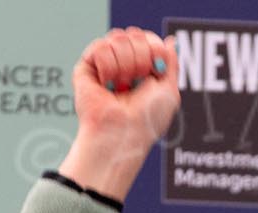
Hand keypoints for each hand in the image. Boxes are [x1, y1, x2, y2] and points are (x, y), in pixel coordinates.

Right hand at [58, 27, 179, 200]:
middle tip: (136, 83)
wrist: (123, 133)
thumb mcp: (169, 91)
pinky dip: (108, 68)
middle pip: (134, 34)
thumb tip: (170, 41)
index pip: (148, 38)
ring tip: (121, 88)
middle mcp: (124, 64)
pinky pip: (100, 47)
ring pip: (117, 38)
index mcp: (143, 69)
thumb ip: (170, 62)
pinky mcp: (86, 68)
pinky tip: (107, 85)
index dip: (154, 49)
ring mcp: (105, 65)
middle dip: (141, 59)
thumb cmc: (147, 120)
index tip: (156, 71)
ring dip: (125, 66)